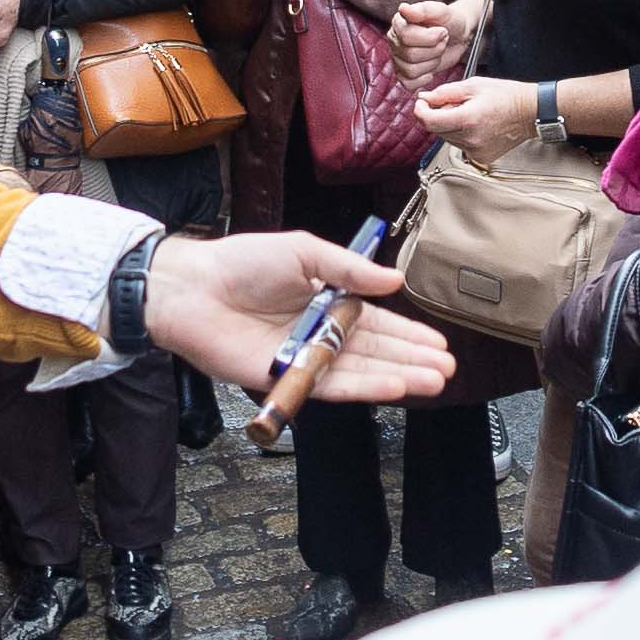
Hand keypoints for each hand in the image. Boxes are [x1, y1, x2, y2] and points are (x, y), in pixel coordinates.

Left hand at [145, 231, 458, 404]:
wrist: (193, 288)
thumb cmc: (242, 263)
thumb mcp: (305, 252)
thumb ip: (350, 269)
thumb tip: (395, 281)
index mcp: (326, 301)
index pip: (376, 322)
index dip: (407, 334)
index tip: (438, 344)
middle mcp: (320, 333)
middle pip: (374, 351)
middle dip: (411, 359)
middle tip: (446, 368)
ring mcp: (305, 358)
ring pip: (359, 371)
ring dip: (397, 376)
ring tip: (433, 380)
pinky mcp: (287, 378)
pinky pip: (330, 385)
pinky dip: (364, 386)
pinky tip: (394, 386)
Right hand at [387, 0, 487, 82]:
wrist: (458, 34)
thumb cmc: (450, 21)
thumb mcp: (442, 11)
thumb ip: (423, 9)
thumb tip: (403, 8)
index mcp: (399, 23)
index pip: (406, 36)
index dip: (429, 37)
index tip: (442, 31)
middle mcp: (395, 40)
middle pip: (410, 55)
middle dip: (434, 50)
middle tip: (442, 41)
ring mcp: (398, 58)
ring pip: (411, 71)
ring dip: (432, 63)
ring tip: (438, 52)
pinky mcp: (405, 74)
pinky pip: (408, 84)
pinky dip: (423, 79)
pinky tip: (431, 69)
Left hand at [416, 75, 536, 166]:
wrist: (530, 112)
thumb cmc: (506, 96)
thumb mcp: (473, 85)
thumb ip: (445, 92)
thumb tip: (424, 98)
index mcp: (467, 119)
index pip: (429, 121)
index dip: (420, 111)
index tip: (422, 104)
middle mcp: (470, 139)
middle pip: (436, 130)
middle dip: (439, 115)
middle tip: (456, 104)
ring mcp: (475, 151)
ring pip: (447, 138)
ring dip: (451, 125)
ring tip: (471, 114)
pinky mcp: (480, 157)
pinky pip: (460, 145)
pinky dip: (462, 135)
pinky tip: (477, 125)